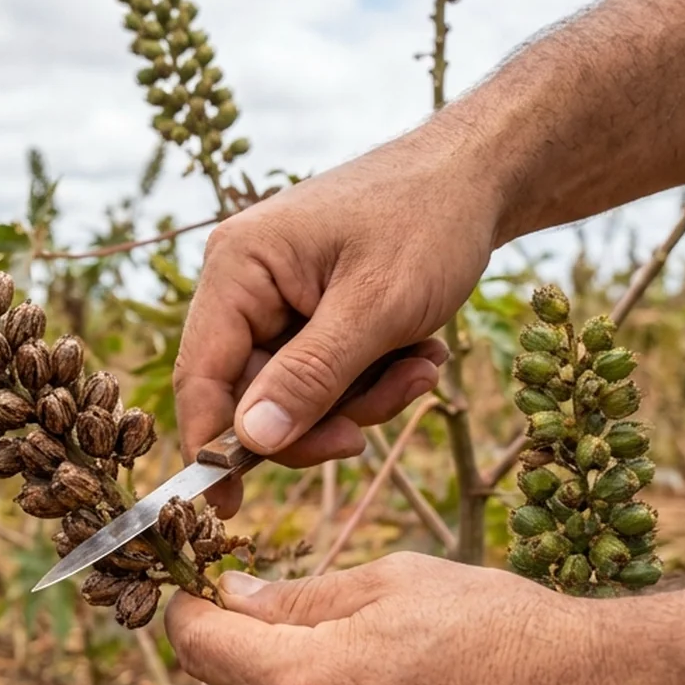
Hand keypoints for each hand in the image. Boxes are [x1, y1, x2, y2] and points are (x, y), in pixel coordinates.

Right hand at [175, 135, 497, 515]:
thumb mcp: (377, 309)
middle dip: (325, 415)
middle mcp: (243, 282)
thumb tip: (250, 444)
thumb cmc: (429, 222)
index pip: (202, 377)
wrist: (482, 175)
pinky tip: (419, 352)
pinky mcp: (310, 309)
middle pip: (252, 395)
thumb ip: (310, 378)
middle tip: (383, 420)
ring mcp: (276, 297)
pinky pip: (324, 373)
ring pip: (296, 393)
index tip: (229, 509)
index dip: (213, 448)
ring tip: (421, 368)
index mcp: (237, 268)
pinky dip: (372, 377)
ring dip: (362, 397)